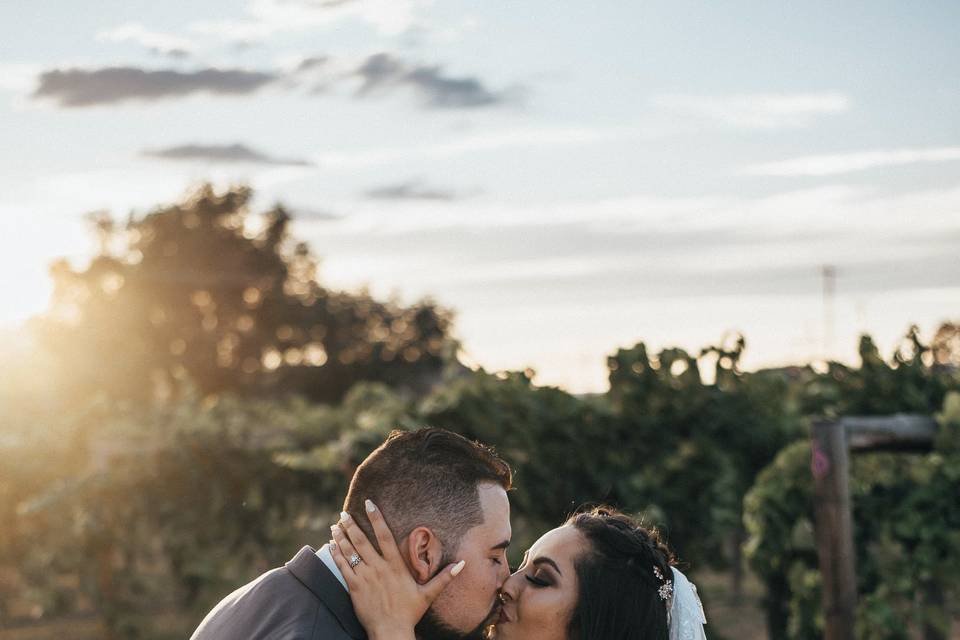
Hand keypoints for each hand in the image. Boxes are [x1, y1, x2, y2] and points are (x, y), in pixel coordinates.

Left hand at [329, 500, 464, 639]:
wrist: (391, 632)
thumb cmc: (409, 613)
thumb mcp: (428, 594)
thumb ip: (444, 577)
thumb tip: (462, 565)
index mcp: (396, 566)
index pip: (385, 536)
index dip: (377, 518)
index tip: (369, 503)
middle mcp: (379, 568)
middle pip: (362, 541)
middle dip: (352, 525)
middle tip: (344, 513)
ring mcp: (365, 577)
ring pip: (350, 552)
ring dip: (341, 537)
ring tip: (335, 525)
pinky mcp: (354, 588)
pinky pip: (343, 567)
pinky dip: (336, 555)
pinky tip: (331, 545)